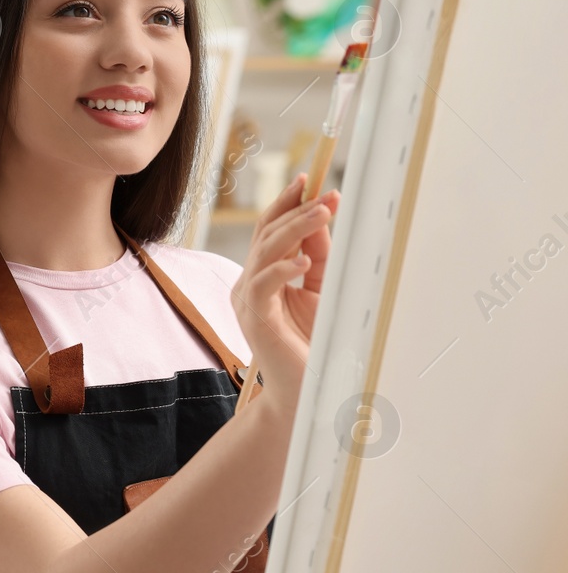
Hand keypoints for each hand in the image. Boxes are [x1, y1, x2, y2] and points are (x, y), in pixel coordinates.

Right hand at [230, 173, 339, 409]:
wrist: (303, 392)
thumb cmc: (312, 346)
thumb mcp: (320, 290)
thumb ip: (317, 257)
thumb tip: (322, 218)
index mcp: (262, 275)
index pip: (270, 230)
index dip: (288, 203)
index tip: (310, 180)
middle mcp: (249, 283)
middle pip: (266, 233)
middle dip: (295, 209)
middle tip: (324, 193)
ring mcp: (248, 300)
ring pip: (264, 252)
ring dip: (295, 229)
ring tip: (321, 213)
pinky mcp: (253, 319)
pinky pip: (263, 286)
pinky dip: (283, 270)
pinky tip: (303, 262)